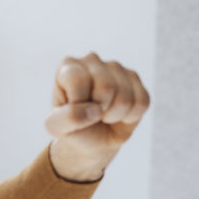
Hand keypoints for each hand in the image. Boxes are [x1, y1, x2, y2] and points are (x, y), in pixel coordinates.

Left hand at [45, 52, 149, 180]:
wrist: (91, 138)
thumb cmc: (70, 127)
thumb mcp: (57, 127)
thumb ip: (67, 118)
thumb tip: (95, 110)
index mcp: (68, 65)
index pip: (79, 80)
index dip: (78, 104)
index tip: (73, 110)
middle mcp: (92, 59)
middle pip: (106, 88)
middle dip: (99, 111)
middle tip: (91, 114)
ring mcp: (116, 67)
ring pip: (125, 97)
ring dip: (114, 115)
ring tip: (102, 114)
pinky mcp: (135, 78)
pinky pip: (141, 102)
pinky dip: (130, 116)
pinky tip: (119, 113)